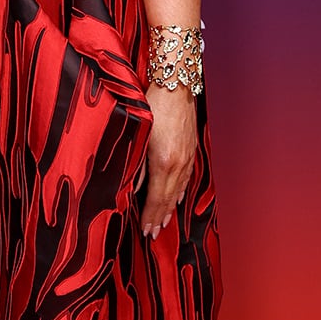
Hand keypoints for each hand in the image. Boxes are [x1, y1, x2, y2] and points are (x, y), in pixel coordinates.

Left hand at [138, 83, 196, 237]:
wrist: (175, 85)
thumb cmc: (152, 106)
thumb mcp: (137, 135)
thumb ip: (134, 164)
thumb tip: (129, 187)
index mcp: (162, 162)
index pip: (156, 198)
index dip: (150, 216)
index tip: (146, 231)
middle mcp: (178, 163)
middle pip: (169, 198)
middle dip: (160, 218)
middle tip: (153, 234)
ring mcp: (187, 157)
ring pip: (179, 189)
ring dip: (170, 208)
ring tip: (163, 222)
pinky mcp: (191, 149)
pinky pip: (187, 177)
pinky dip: (181, 191)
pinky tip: (178, 198)